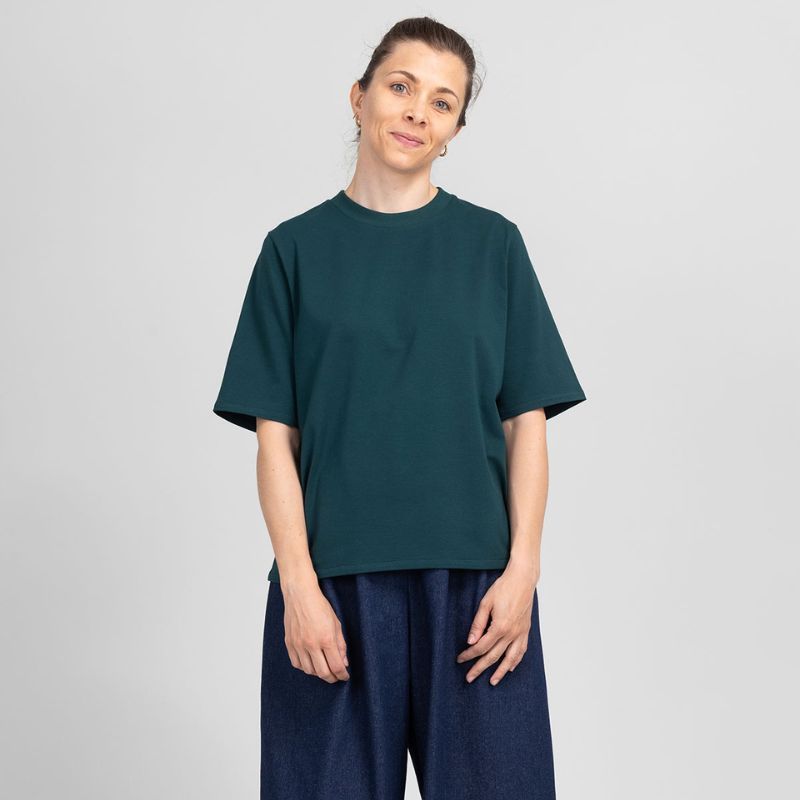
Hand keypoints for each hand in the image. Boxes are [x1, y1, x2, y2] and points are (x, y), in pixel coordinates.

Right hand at [283, 583, 349, 682]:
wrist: (300, 595)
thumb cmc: (319, 606)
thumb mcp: (336, 624)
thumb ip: (340, 645)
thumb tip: (344, 662)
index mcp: (326, 638)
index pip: (336, 666)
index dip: (342, 675)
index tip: (345, 676)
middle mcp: (311, 644)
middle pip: (323, 673)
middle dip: (332, 678)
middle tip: (336, 676)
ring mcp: (299, 645)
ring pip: (309, 670)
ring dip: (319, 673)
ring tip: (324, 669)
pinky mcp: (289, 643)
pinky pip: (297, 664)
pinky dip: (305, 667)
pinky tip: (311, 663)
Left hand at [455, 563, 537, 684]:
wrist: (523, 579)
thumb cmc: (504, 588)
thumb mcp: (485, 603)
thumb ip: (478, 623)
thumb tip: (471, 641)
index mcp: (500, 627)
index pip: (481, 647)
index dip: (469, 655)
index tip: (460, 659)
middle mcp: (512, 633)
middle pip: (493, 656)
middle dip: (480, 668)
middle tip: (469, 678)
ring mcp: (520, 633)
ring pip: (510, 658)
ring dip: (500, 672)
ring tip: (492, 682)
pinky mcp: (526, 630)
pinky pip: (521, 650)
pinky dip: (515, 661)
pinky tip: (510, 667)